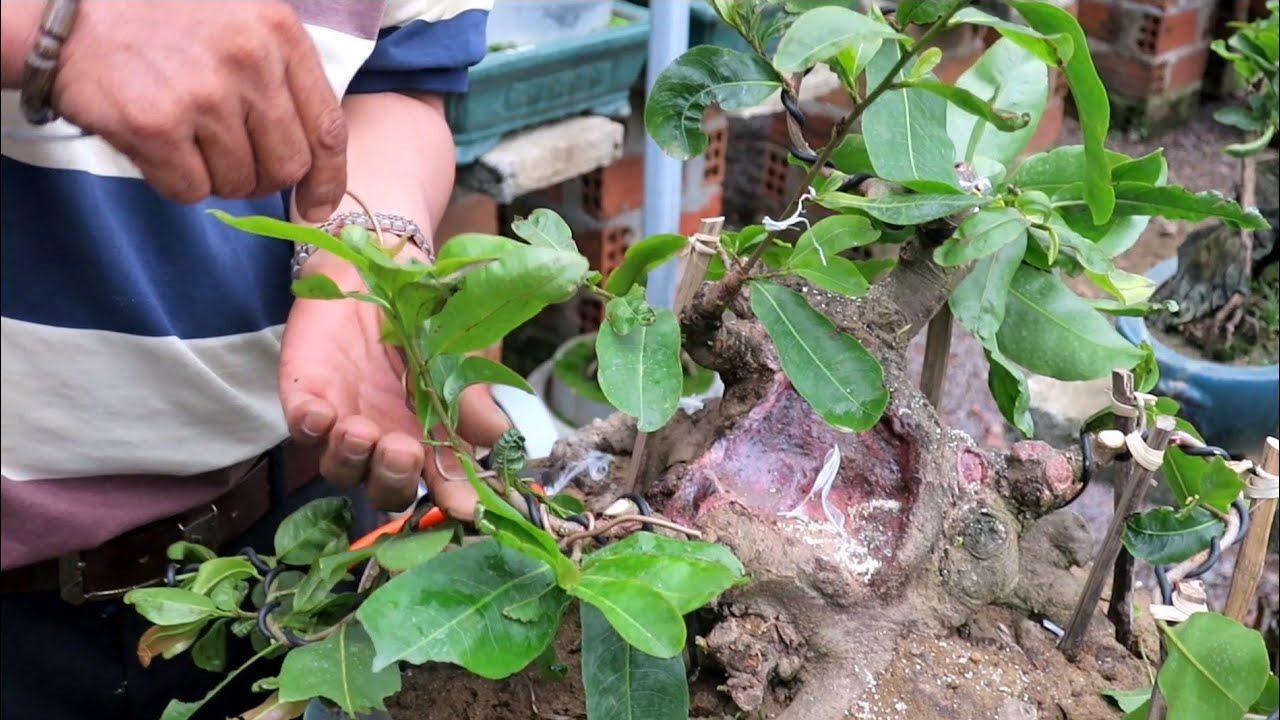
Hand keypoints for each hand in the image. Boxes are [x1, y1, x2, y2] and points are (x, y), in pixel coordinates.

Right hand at [49, 1, 345, 219]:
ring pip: (240, 183)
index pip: (328, 128)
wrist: (71, 13)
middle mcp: (249, 61)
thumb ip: (283, 77)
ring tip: (188, 139)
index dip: (328, 179)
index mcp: (280, 32)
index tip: (318, 204)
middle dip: (264, 178)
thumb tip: (317, 161)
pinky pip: (191, 189)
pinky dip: (177, 181)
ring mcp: (203, 95)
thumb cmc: (164, 20)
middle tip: (236, 164)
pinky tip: (159, 145)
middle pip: (288, 166)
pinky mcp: (157, 125)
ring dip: (217, 177)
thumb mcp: (242, 21)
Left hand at [278, 252, 512, 511]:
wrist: (382, 263)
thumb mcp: (462, 348)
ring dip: (351, 458)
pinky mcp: (307, 395)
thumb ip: (473, 393)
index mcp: (431, 435)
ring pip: (339, 469)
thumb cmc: (430, 313)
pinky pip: (301, 428)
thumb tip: (499, 436)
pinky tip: (322, 414)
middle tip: (402, 449)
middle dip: (393, 479)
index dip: (451, 499)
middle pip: (385, 489)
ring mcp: (344, 421)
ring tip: (361, 429)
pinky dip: (310, 427)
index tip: (461, 507)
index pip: (442, 481)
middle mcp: (386, 438)